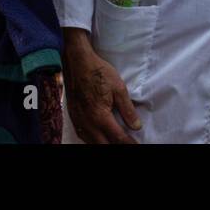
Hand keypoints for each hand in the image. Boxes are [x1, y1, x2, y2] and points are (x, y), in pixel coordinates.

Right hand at [62, 28, 140, 143]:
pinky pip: (82, 136)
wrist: (78, 63)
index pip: (118, 138)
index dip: (129, 143)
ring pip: (91, 143)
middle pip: (104, 145)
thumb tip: (136, 126)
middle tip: (128, 144)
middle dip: (117, 146)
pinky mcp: (73, 117)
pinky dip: (92, 141)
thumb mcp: (119, 88)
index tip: (136, 145)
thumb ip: (127, 110)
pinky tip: (98, 139)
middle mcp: (88, 123)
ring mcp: (79, 121)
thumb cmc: (99, 73)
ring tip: (115, 143)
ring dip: (104, 144)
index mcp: (100, 116)